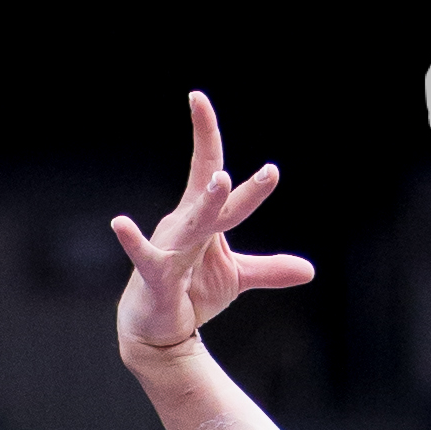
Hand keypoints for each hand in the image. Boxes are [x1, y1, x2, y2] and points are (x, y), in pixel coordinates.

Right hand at [111, 89, 311, 361]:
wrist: (159, 332)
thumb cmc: (191, 294)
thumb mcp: (236, 278)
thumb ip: (269, 269)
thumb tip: (309, 270)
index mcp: (201, 218)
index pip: (205, 167)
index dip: (205, 133)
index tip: (197, 97)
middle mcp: (184, 225)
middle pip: (213, 198)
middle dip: (234, 180)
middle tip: (269, 169)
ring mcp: (169, 249)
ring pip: (193, 224)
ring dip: (209, 204)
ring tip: (221, 181)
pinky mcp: (156, 278)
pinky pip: (145, 257)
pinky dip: (134, 242)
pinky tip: (120, 224)